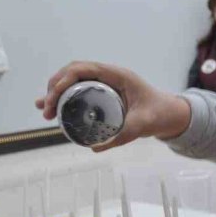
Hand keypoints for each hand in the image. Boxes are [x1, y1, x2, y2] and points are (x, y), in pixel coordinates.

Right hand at [35, 61, 190, 151]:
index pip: (83, 69)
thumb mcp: (143, 125)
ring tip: (44, 110)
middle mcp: (109, 76)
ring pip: (74, 81)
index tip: (54, 99)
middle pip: (73, 73)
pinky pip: (80, 90)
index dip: (63, 80)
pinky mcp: (104, 93)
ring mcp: (106, 83)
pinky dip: (65, 97)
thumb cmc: (160, 114)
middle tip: (47, 110)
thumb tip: (95, 147)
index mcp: (117, 75)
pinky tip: (53, 109)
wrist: (171, 114)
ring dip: (57, 92)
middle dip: (55, 88)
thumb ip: (123, 134)